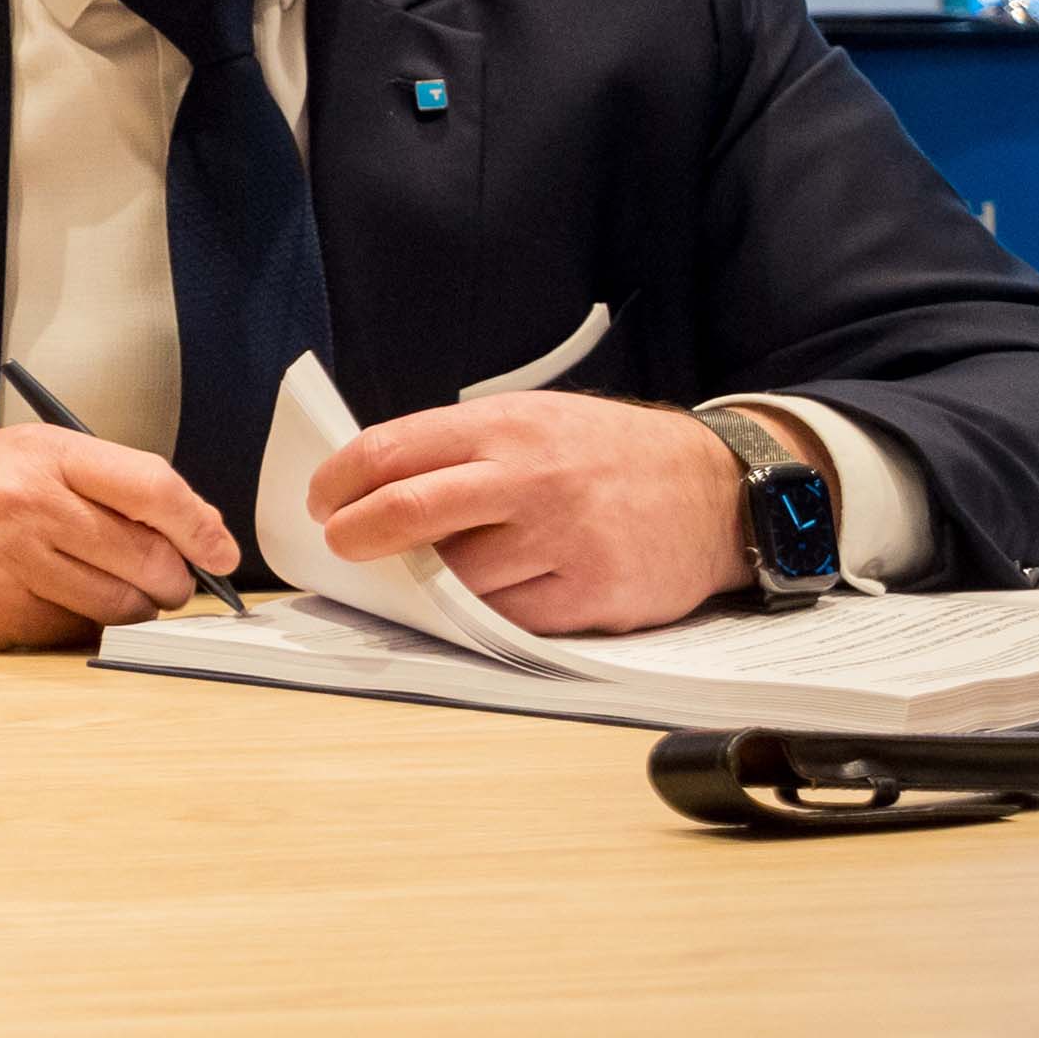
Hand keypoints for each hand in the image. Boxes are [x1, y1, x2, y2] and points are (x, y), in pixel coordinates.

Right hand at [0, 426, 235, 650]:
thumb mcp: (17, 458)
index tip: (220, 551)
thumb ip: (98, 482)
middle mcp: (30, 505)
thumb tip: (191, 530)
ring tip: (101, 591)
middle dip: (171, 580)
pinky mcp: (2, 615)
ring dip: (132, 609)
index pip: (154, 488)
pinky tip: (51, 604)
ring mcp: (15, 564)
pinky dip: (83, 626)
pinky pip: (80, 632)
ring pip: (124, 605)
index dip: (201, 526)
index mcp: (42, 455)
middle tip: (159, 580)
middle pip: (151, 558)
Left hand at [304, 393, 742, 634]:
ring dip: (422, 582)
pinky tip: (479, 597)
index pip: (389, 451)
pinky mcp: (591, 595)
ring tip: (420, 573)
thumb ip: (458, 450)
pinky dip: (478, 612)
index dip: (337, 481)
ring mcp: (563, 541)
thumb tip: (369, 491)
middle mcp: (531, 480)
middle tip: (339, 545)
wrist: (717, 489)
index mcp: (505, 428)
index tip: (321, 503)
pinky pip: (504, 617)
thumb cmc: (607, 454)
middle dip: (354, 534)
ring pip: (453, 577)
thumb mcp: (533, 419)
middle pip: (407, 511)